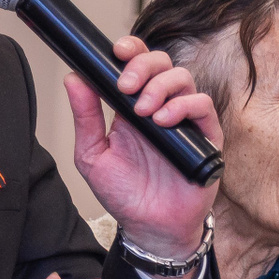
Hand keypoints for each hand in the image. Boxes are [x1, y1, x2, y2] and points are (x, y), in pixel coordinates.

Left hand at [65, 37, 220, 278]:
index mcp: (131, 107)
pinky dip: (183, 106)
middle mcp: (160, 107)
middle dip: (143, 66)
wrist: (149, 228)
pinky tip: (164, 121)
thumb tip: (73, 79)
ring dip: (161, 87)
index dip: (131, 50)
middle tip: (126, 86)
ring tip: (145, 111)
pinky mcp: (205, 136)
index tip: (117, 51)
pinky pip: (202, 106)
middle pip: (162, 63)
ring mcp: (184, 120)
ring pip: (183, 79)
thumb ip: (85, 118)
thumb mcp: (93, 155)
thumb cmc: (124, 194)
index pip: (137, 64)